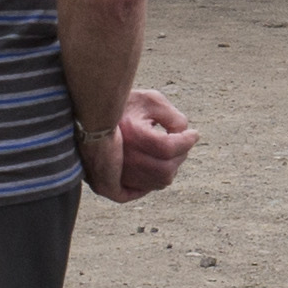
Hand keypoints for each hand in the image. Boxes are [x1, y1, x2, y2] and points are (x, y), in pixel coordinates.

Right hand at [84, 85, 196, 202]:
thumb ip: (173, 116)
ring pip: (160, 181)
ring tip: (173, 149)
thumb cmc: (125, 104)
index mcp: (133, 135)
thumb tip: (184, 134)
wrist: (93, 115)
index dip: (187, 141)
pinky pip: (146, 187)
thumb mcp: (151, 100)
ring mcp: (119, 172)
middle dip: (182, 155)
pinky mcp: (114, 181)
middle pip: (166, 169)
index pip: (169, 148)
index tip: (194, 133)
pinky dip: (159, 176)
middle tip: (184, 141)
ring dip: (173, 166)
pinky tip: (161, 161)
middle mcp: (124, 158)